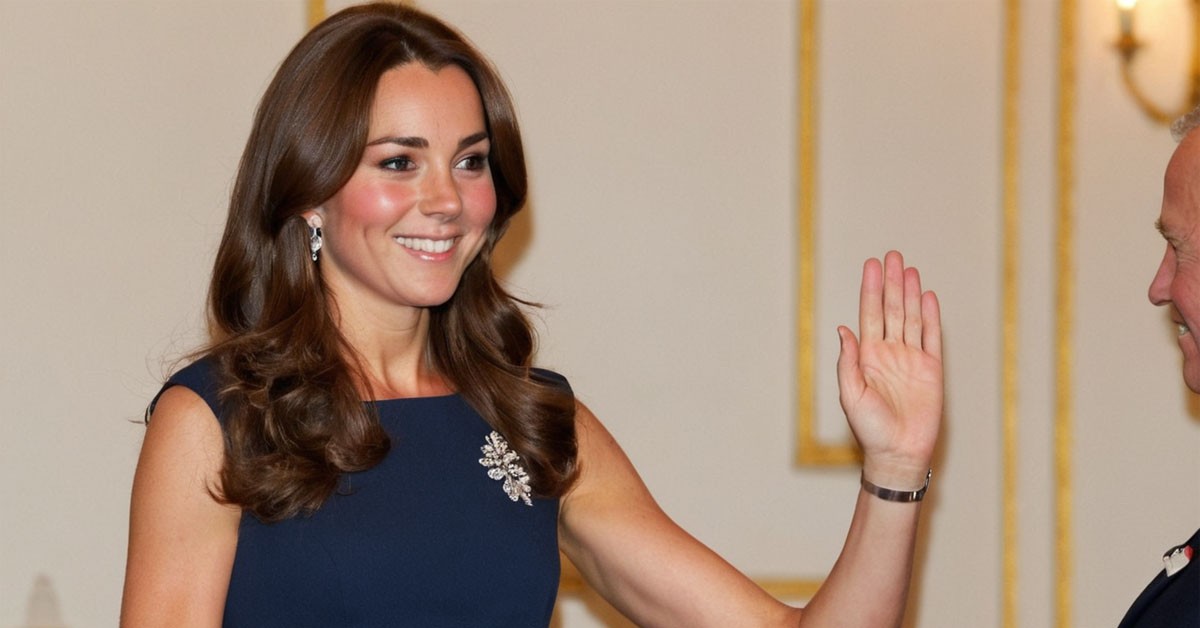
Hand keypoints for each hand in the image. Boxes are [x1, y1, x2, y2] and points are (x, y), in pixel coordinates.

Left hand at [836, 250, 942, 489]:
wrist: (898, 453)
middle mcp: (889, 353)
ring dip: (910, 293)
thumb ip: (848, 361)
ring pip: (912, 318)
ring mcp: (911, 359)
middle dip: (891, 283)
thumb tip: (844, 329)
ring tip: (909, 269)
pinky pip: (932, 338)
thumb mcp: (850, 394)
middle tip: (891, 256)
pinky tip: (928, 297)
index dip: (871, 289)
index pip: (870, 314)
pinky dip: (931, 317)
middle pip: (892, 309)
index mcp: (867, 356)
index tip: (872, 265)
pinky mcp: (932, 370)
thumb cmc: (869, 429)